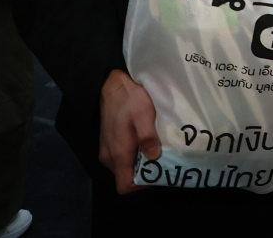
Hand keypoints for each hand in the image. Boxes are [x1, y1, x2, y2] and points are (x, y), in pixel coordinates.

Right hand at [99, 69, 160, 193]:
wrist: (112, 86)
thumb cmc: (129, 100)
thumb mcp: (143, 115)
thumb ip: (147, 137)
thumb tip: (154, 156)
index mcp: (118, 154)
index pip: (125, 185)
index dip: (141, 185)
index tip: (158, 173)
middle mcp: (110, 157)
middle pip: (126, 177)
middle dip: (145, 173)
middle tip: (164, 160)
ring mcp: (108, 151)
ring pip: (126, 167)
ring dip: (141, 163)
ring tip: (158, 150)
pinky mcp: (110, 144)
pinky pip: (123, 158)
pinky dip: (136, 155)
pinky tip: (148, 142)